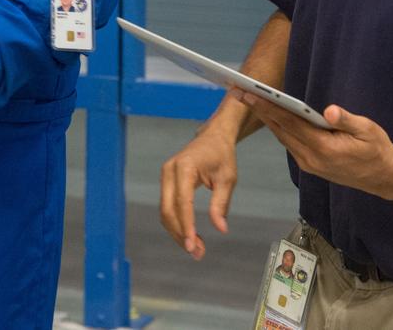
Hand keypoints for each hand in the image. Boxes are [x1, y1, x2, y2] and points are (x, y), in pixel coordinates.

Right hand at [160, 106, 240, 260]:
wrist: (212, 138)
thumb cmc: (222, 156)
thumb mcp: (227, 179)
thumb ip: (221, 203)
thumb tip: (221, 229)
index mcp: (185, 167)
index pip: (183, 202)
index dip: (187, 226)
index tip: (193, 245)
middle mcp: (169, 171)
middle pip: (168, 210)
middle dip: (181, 234)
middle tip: (198, 253)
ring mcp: (165, 176)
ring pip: (165, 212)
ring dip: (178, 232)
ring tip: (196, 249)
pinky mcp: (166, 182)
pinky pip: (167, 207)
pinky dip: (176, 223)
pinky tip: (190, 236)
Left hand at [238, 93, 392, 199]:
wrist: (383, 178)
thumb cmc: (377, 150)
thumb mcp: (368, 130)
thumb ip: (347, 120)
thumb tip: (329, 111)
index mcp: (324, 148)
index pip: (290, 123)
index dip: (268, 108)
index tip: (250, 95)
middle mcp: (311, 159)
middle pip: (280, 130)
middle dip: (259, 110)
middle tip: (240, 92)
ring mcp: (309, 165)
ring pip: (282, 138)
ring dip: (266, 119)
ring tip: (251, 101)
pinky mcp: (310, 166)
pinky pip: (289, 144)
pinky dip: (278, 129)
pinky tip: (271, 116)